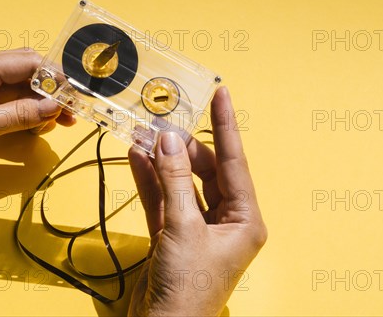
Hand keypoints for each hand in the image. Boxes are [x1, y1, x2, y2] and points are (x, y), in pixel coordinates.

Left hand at [0, 49, 74, 183]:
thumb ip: (18, 116)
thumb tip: (53, 108)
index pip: (28, 63)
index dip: (55, 78)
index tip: (73, 98)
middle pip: (28, 71)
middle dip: (52, 90)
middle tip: (70, 112)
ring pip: (22, 87)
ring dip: (42, 103)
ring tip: (60, 123)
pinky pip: (11, 102)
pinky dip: (28, 112)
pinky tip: (39, 125)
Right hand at [127, 87, 266, 315]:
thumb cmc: (188, 288)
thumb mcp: (182, 229)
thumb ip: (174, 181)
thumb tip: (167, 141)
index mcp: (245, 220)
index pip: (235, 162)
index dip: (226, 125)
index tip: (222, 94)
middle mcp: (227, 221)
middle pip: (207, 171)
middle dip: (184, 147)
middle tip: (163, 121)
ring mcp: (199, 228)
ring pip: (182, 184)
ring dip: (163, 162)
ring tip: (144, 133)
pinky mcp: (174, 236)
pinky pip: (164, 200)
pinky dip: (151, 181)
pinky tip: (137, 157)